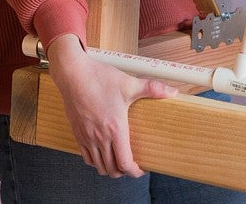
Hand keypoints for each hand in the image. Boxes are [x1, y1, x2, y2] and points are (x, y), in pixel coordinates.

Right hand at [45, 34, 177, 177]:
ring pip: (98, 166)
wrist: (73, 73)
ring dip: (110, 168)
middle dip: (125, 172)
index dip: (135, 172)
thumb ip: (152, 89)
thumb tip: (173, 92)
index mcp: (115, 129)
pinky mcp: (77, 133)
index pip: (125, 164)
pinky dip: (96, 161)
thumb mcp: (128, 83)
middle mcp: (100, 138)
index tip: (143, 168)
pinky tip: (102, 153)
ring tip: (118, 161)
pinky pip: (86, 157)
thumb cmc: (99, 78)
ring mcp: (87, 137)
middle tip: (133, 164)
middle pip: (112, 170)